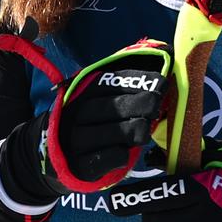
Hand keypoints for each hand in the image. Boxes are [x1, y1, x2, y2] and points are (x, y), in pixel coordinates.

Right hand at [0, 39, 171, 199]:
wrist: (59, 156)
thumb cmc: (92, 124)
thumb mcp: (100, 99)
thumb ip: (125, 83)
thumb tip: (162, 55)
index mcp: (82, 93)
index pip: (112, 82)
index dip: (140, 81)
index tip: (162, 83)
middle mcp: (76, 114)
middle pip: (114, 106)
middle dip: (142, 104)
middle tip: (157, 106)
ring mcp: (77, 141)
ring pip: (113, 132)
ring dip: (136, 129)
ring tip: (145, 130)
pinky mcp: (81, 165)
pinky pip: (108, 157)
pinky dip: (121, 153)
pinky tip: (126, 150)